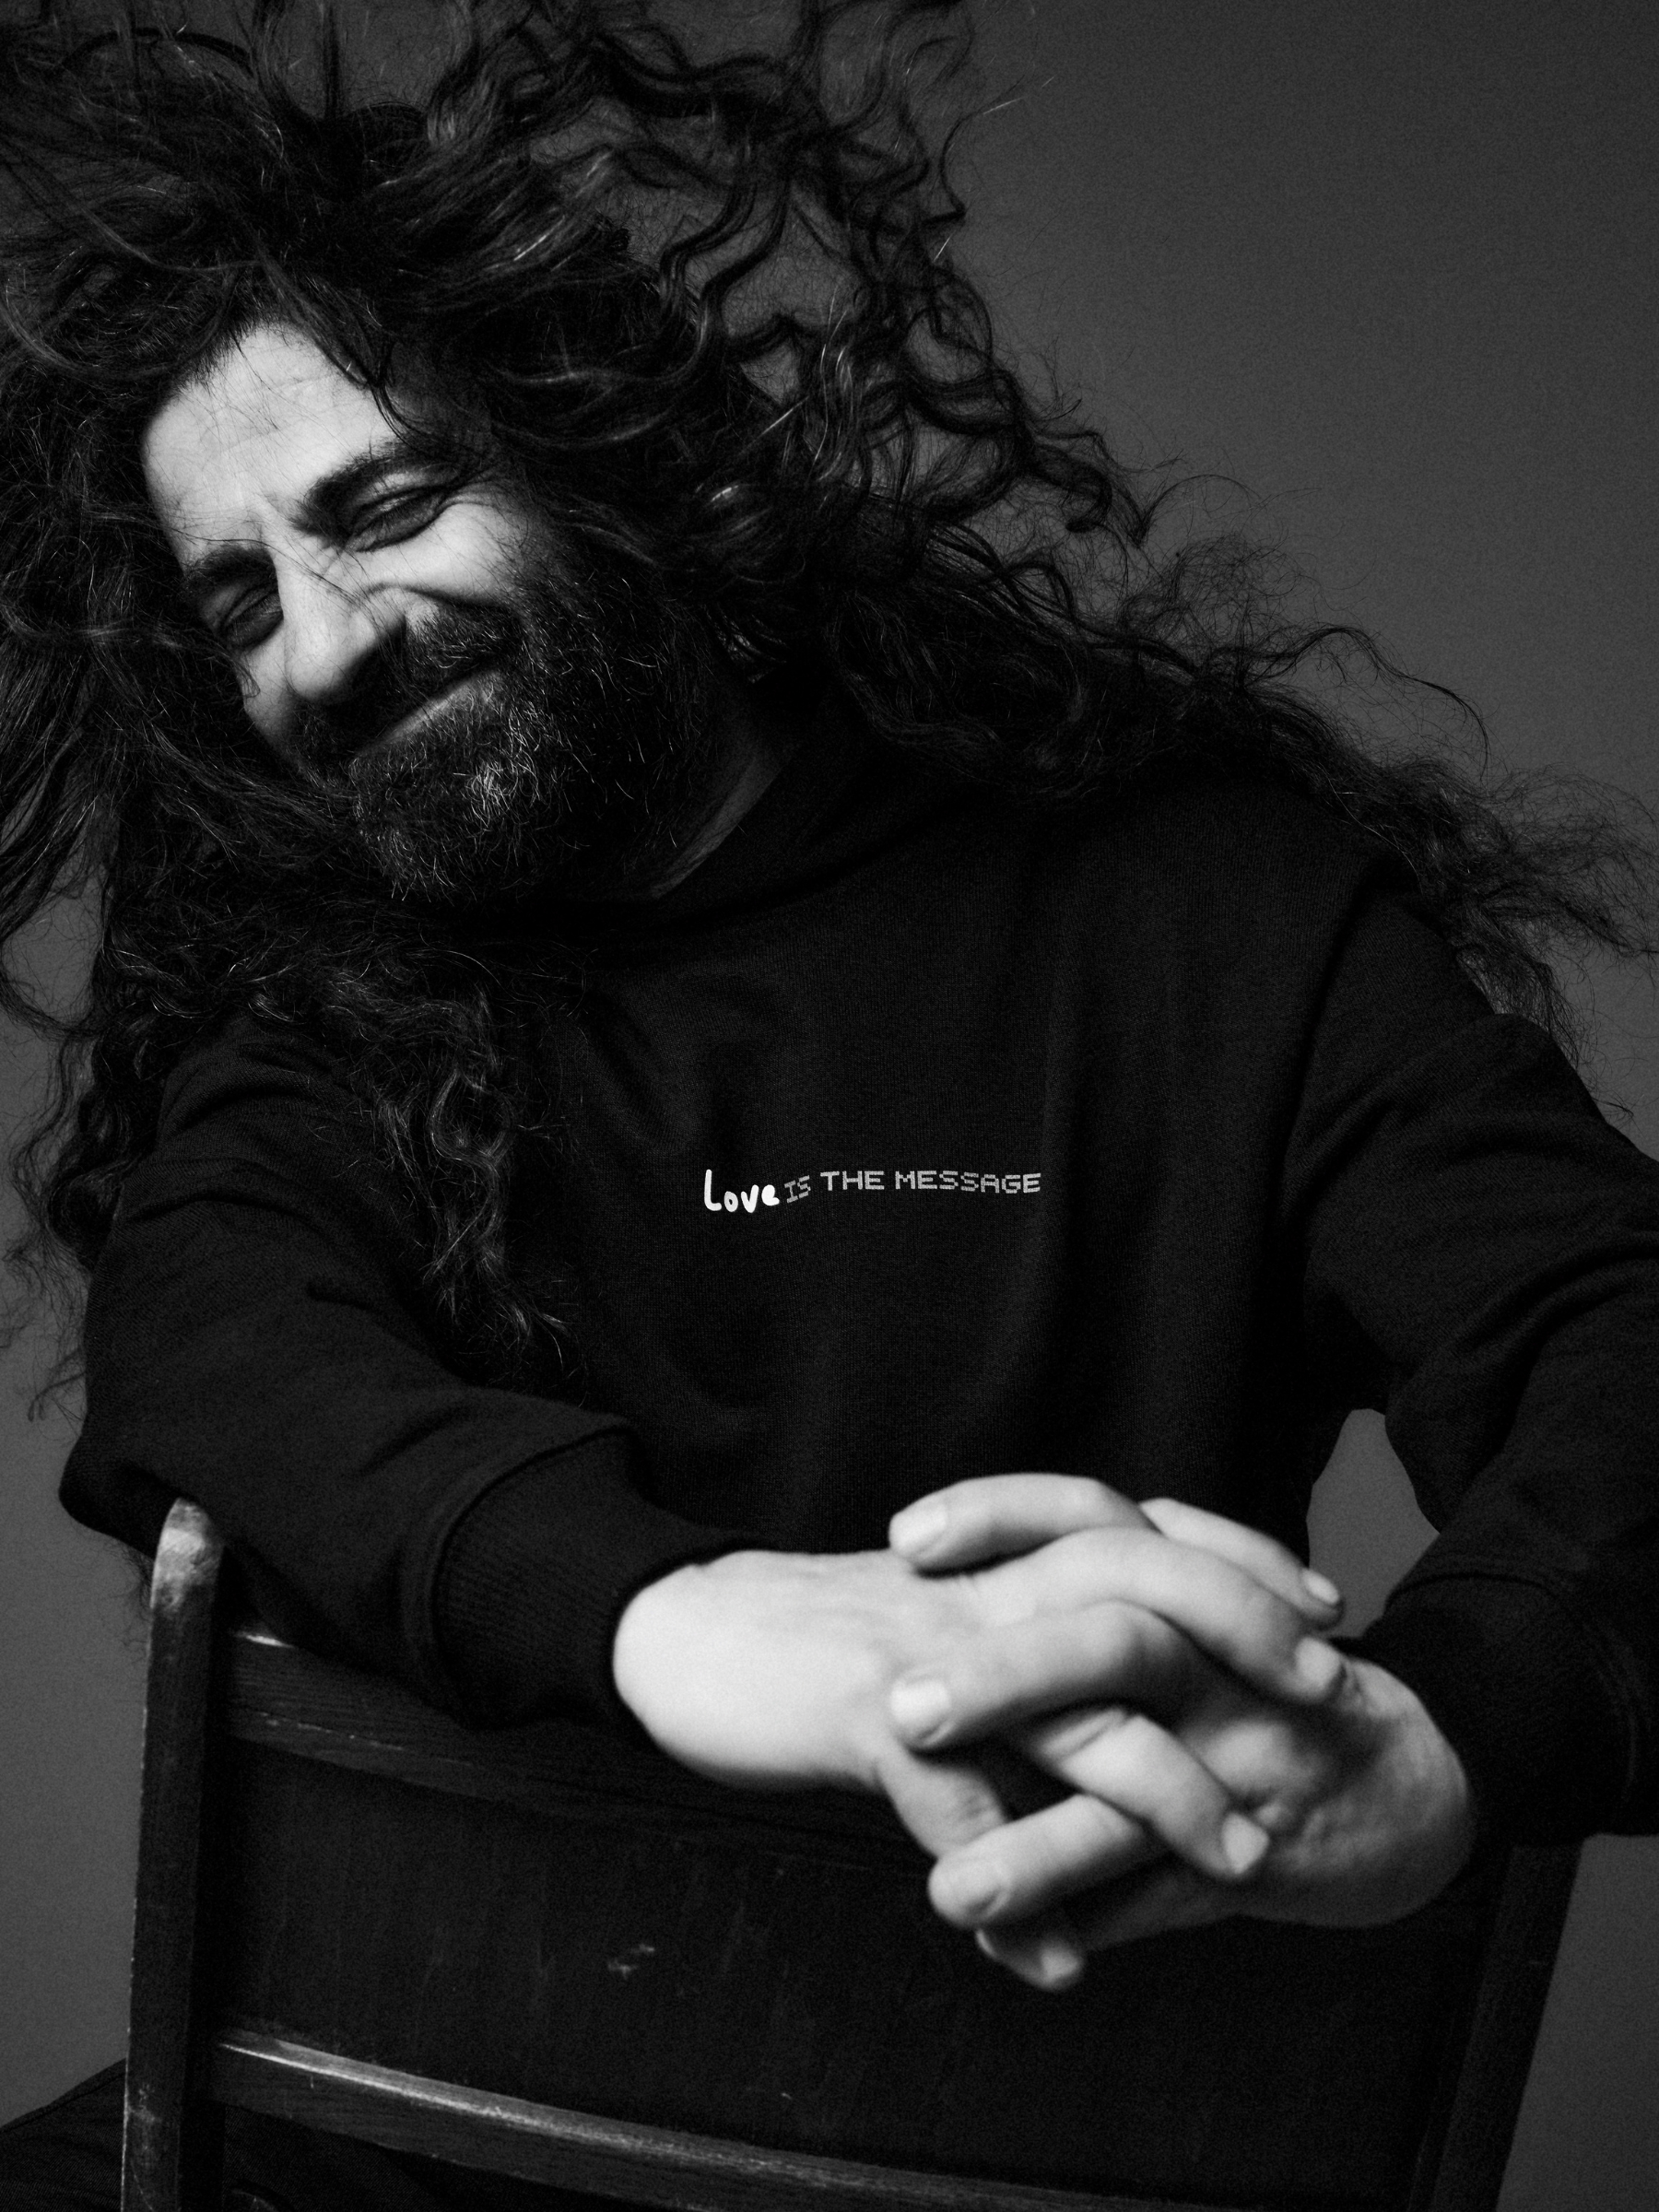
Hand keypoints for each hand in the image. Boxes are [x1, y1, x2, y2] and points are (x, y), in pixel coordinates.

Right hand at [612, 1481, 1346, 1983]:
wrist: (693, 1634)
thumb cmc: (828, 1639)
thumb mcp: (944, 1625)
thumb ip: (1031, 1654)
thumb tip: (1120, 1707)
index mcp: (1004, 1561)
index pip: (1148, 1535)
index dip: (1245, 1566)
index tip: (1329, 1615)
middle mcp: (983, 1589)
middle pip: (1138, 1584)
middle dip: (1244, 1636)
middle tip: (1329, 1704)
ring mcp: (931, 1652)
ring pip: (1070, 1707)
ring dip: (1161, 1789)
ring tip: (1238, 1862)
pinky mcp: (865, 1716)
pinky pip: (958, 1810)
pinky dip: (1013, 1888)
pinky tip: (1057, 1961)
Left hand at [886, 1476, 1474, 1981]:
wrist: (1416, 1782)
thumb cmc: (1270, 1682)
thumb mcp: (1201, 1600)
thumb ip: (1104, 1571)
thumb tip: (955, 1566)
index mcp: (1192, 1586)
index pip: (1092, 1517)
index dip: (1000, 1518)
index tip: (904, 1539)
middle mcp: (1221, 1664)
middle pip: (1116, 1644)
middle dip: (1006, 1677)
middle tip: (902, 1707)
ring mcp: (1243, 1764)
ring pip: (1140, 1799)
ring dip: (1040, 1850)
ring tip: (948, 1888)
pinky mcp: (1260, 1858)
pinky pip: (1164, 1897)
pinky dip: (1084, 1924)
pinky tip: (1005, 1947)